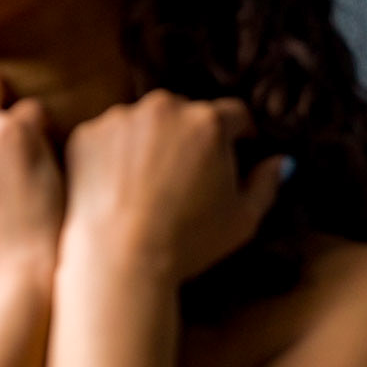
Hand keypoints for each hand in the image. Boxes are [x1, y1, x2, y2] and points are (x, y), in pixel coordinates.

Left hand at [62, 91, 289, 284]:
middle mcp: (165, 107)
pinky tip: (117, 190)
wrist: (119, 259)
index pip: (235, 116)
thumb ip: (266, 184)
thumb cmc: (187, 243)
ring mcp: (121, 118)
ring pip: (144, 123)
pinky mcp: (86, 134)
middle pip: (187, 114)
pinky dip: (113, 156)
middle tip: (186, 176)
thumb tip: (280, 162)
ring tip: (147, 187)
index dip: (239, 136)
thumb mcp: (243, 220)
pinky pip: (108, 138)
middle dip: (192, 138)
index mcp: (210, 122)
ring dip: (151, 144)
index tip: (236, 151)